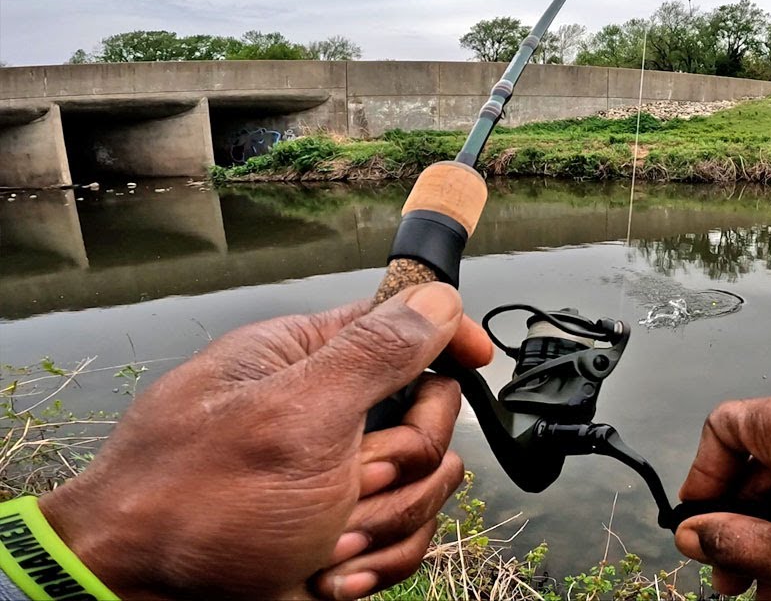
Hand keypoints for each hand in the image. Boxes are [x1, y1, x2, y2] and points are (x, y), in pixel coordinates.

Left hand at [38, 283, 492, 599]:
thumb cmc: (190, 505)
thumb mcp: (293, 418)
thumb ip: (374, 354)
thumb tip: (435, 300)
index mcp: (307, 361)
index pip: (402, 325)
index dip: (446, 339)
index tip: (478, 360)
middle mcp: (327, 413)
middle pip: (431, 414)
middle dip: (404, 461)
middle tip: (356, 481)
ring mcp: (339, 477)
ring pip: (428, 483)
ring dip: (385, 523)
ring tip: (325, 542)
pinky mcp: (346, 532)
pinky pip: (407, 538)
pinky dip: (378, 563)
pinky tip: (329, 575)